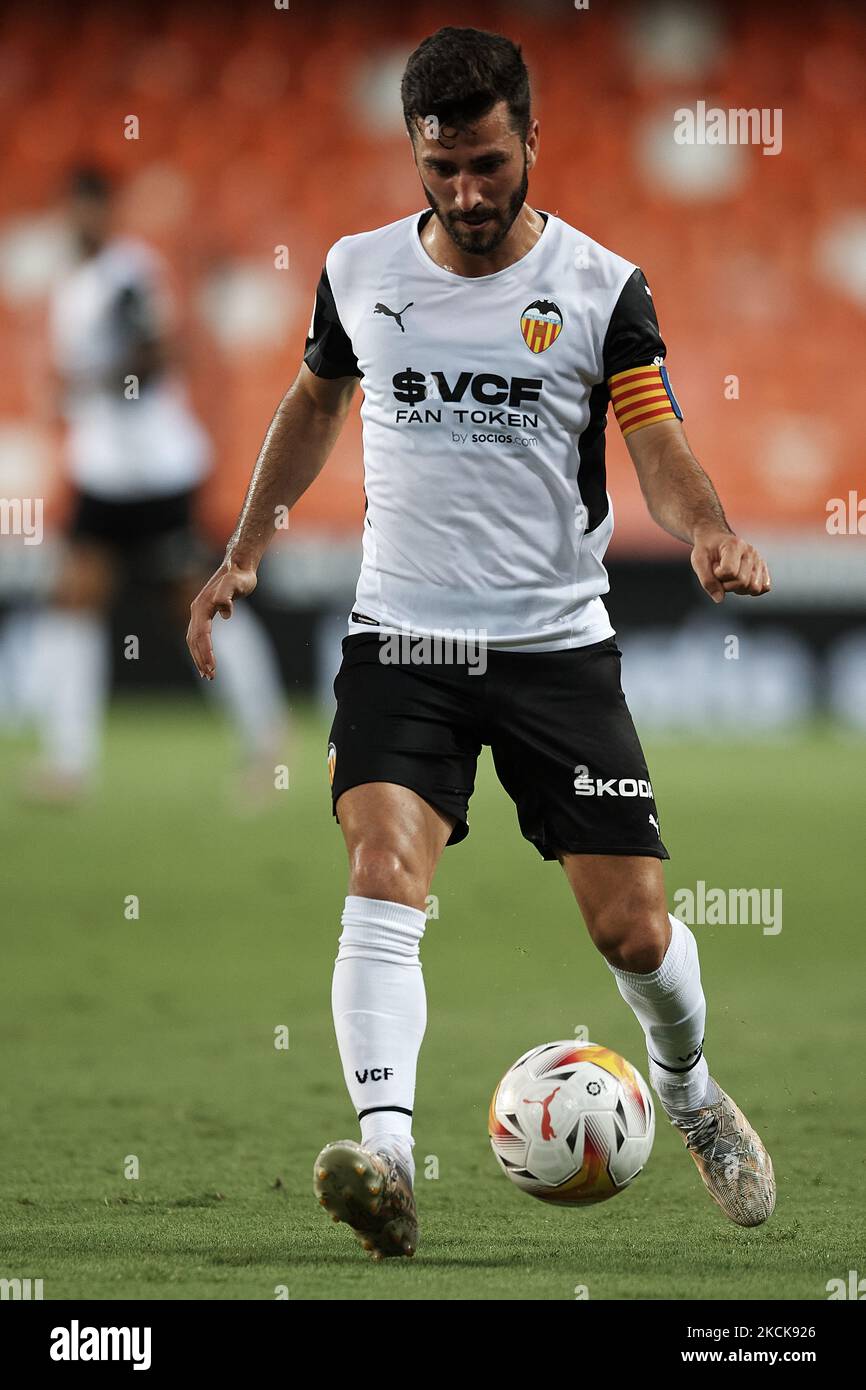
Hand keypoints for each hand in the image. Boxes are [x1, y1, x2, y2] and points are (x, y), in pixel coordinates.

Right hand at [186, 559, 257, 677]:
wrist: (238, 565)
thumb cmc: (239, 576)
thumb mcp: (236, 583)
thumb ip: (228, 594)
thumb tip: (225, 611)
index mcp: (202, 606)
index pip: (202, 635)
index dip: (206, 652)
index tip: (212, 668)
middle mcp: (197, 610)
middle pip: (194, 640)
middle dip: (201, 659)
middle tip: (210, 676)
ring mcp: (199, 611)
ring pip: (194, 640)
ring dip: (199, 657)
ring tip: (208, 674)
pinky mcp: (205, 613)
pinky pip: (199, 635)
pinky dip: (201, 649)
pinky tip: (207, 659)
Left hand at [690, 528, 770, 603]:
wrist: (715, 540)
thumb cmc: (707, 550)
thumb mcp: (698, 561)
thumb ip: (707, 580)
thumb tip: (719, 599)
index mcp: (734, 545)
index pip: (730, 572)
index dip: (718, 576)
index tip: (714, 567)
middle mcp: (750, 551)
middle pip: (743, 582)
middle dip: (727, 585)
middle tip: (720, 574)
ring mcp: (759, 560)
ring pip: (754, 587)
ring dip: (739, 589)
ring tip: (731, 578)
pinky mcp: (763, 568)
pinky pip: (764, 588)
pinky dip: (751, 590)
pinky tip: (740, 583)